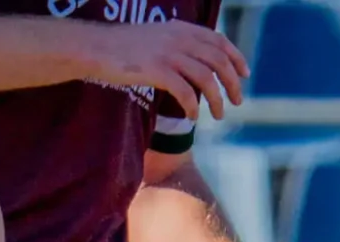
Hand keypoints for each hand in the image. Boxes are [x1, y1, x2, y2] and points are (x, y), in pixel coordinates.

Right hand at [89, 20, 246, 119]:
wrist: (94, 47)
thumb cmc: (123, 48)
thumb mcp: (156, 38)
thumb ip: (178, 47)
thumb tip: (198, 66)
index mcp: (180, 28)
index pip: (218, 40)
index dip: (236, 58)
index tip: (245, 74)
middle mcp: (178, 38)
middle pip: (218, 61)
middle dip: (233, 83)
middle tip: (237, 101)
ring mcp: (167, 53)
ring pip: (207, 78)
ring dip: (217, 99)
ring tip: (219, 115)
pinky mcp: (156, 70)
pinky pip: (186, 92)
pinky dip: (194, 106)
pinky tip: (194, 116)